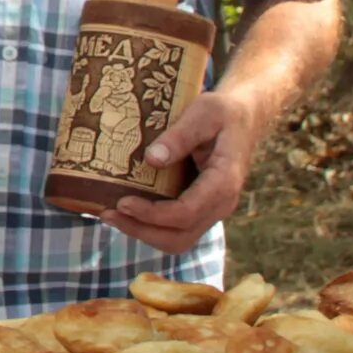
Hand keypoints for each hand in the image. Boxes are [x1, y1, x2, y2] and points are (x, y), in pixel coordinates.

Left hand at [109, 90, 261, 255]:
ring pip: (177, 240)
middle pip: (179, 237)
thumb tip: (151, 159)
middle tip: (108, 214)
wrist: (243, 118)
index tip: (122, 202)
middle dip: (141, 231)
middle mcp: (220, 204)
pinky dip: (150, 226)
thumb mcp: (204, 112)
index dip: (152, 214)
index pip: (186, 213)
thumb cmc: (223, 112)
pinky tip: (127, 211)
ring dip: (143, 233)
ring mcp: (212, 210)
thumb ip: (181, 135)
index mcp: (224, 182)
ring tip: (111, 215)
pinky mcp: (201, 208)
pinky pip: (177, 229)